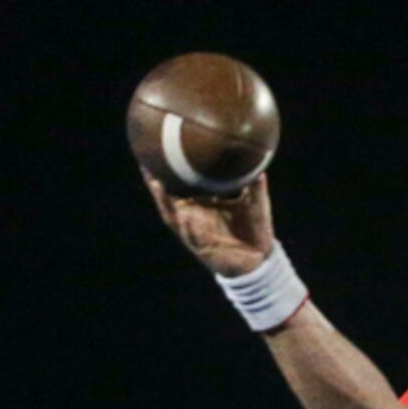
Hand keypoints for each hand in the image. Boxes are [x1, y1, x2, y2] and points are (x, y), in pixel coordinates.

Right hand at [144, 171, 275, 276]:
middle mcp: (193, 216)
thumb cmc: (253, 230)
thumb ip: (255, 187)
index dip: (169, 169)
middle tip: (146, 161)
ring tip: (156, 183)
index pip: (180, 184)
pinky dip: (189, 227)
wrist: (261, 261)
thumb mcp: (254, 205)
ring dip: (164, 200)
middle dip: (155, 181)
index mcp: (201, 204)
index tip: (158, 147)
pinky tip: (185, 216)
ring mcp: (195, 233)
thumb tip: (261, 164)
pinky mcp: (203, 249)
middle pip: (167, 197)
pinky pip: (193, 237)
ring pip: (174, 217)